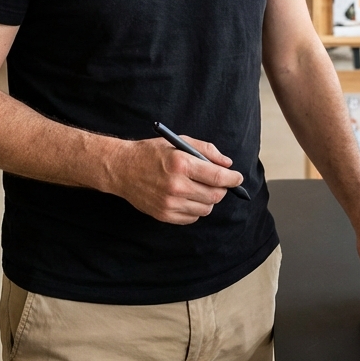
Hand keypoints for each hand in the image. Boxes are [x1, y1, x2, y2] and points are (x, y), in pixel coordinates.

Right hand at [108, 135, 243, 224]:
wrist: (121, 169)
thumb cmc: (151, 153)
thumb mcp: (178, 142)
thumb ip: (206, 151)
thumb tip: (227, 164)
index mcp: (181, 164)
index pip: (217, 177)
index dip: (233, 179)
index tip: (237, 178)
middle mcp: (176, 186)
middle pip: (214, 196)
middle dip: (222, 189)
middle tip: (219, 182)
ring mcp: (169, 203)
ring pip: (206, 209)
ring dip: (209, 200)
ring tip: (200, 188)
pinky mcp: (164, 215)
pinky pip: (192, 218)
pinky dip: (196, 209)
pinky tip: (188, 197)